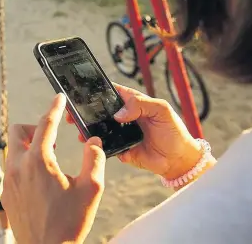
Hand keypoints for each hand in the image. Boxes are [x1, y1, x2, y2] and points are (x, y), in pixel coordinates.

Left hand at [2, 94, 105, 243]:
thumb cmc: (69, 223)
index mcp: (39, 162)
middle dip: (35, 127)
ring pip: (13, 149)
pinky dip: (24, 163)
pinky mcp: (6, 193)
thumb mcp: (92, 189)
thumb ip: (95, 159)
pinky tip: (40, 179)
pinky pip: (12, 167)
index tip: (58, 98)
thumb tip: (93, 141)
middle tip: (53, 139)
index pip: (46, 124)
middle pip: (19, 131)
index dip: (54, 108)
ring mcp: (9, 181)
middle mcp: (18, 167)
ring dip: (29, 146)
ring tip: (49, 160)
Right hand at [66, 83, 201, 179]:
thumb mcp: (161, 110)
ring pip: (99, 129)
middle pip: (100, 111)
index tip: (81, 92)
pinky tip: (91, 143)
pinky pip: (105, 146)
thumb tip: (119, 113)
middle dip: (85, 111)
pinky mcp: (120, 149)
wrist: (178, 159)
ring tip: (79, 130)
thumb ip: (141, 104)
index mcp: (132, 103)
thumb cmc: (173, 131)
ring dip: (88, 128)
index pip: (111, 92)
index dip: (96, 91)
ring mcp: (120, 133)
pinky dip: (97, 145)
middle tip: (73, 114)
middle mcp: (124, 117)